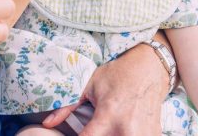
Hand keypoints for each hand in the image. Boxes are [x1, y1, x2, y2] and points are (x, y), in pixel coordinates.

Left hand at [42, 43, 166, 134]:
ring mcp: (143, 133)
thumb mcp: (90, 85)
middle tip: (96, 130)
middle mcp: (127, 126)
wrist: (150, 68)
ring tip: (110, 128)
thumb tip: (47, 123)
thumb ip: (68, 106)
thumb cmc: (118, 74)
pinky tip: (125, 128)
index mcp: (109, 113)